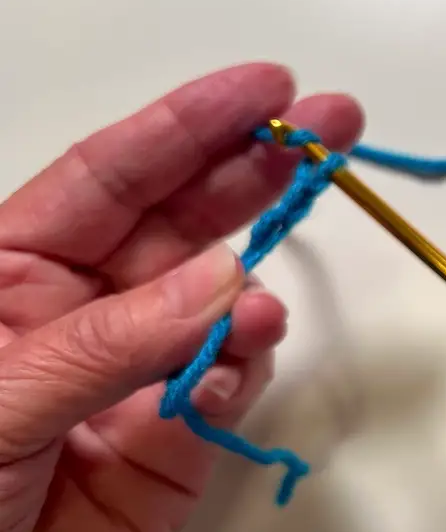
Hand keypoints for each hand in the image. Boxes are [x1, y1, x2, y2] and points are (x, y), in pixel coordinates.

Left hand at [0, 64, 361, 531]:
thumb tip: (225, 285)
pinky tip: (248, 349)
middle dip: (254, 168)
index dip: (189, 125)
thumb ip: (110, 343)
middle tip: (329, 124)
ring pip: (219, 299)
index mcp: (10, 279)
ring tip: (268, 292)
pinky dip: (251, 358)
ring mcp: (136, 376)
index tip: (264, 90)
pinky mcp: (179, 441)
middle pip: (180, 218)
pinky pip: (233, 378)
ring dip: (253, 279)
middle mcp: (79, 315)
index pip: (111, 177)